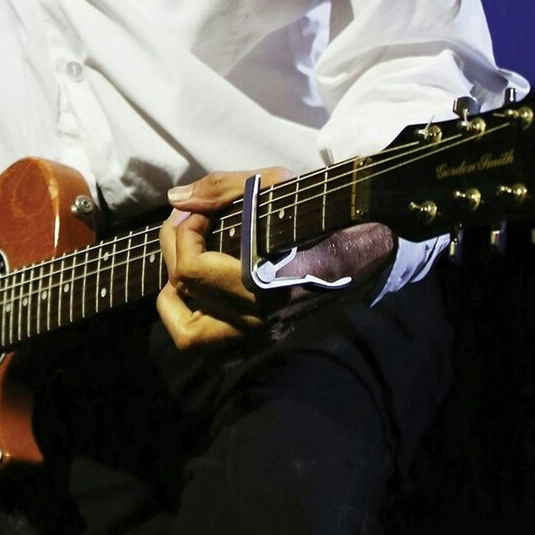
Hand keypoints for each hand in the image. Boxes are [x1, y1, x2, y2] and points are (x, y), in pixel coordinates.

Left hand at [155, 169, 396, 350]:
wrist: (361, 253)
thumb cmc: (319, 213)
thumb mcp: (276, 184)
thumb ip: (220, 188)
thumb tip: (176, 199)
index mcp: (264, 284)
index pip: (191, 269)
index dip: (184, 231)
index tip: (199, 210)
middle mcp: (259, 321)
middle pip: (185, 289)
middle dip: (174, 245)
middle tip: (187, 221)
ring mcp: (258, 339)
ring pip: (187, 334)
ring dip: (173, 294)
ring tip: (184, 261)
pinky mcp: (258, 344)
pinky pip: (208, 350)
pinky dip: (188, 321)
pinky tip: (194, 293)